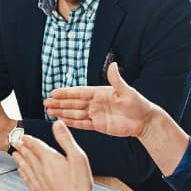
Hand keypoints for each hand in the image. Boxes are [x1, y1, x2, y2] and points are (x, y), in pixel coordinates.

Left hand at [12, 120, 94, 190]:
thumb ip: (66, 139)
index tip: (24, 136)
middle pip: (27, 155)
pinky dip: (22, 172)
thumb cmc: (78, 185)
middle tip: (14, 141)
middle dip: (21, 147)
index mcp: (49, 159)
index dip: (29, 139)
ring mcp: (37, 182)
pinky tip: (21, 172)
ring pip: (24, 167)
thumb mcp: (77, 157)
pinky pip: (26, 179)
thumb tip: (58, 125)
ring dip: (18, 159)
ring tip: (14, 154)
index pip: (35, 145)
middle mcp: (40, 169)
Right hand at [44, 63, 159, 137]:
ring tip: (49, 112)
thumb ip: (116, 80)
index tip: (54, 92)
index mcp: (100, 93)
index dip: (67, 93)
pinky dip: (72, 123)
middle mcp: (96, 103)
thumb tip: (113, 65)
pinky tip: (62, 121)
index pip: (79, 92)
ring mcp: (97, 114)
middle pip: (74, 103)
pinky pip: (83, 124)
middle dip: (60, 103)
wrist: (145, 121)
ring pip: (75, 113)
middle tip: (46, 102)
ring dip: (62, 112)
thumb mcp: (127, 91)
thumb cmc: (138, 104)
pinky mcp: (99, 125)